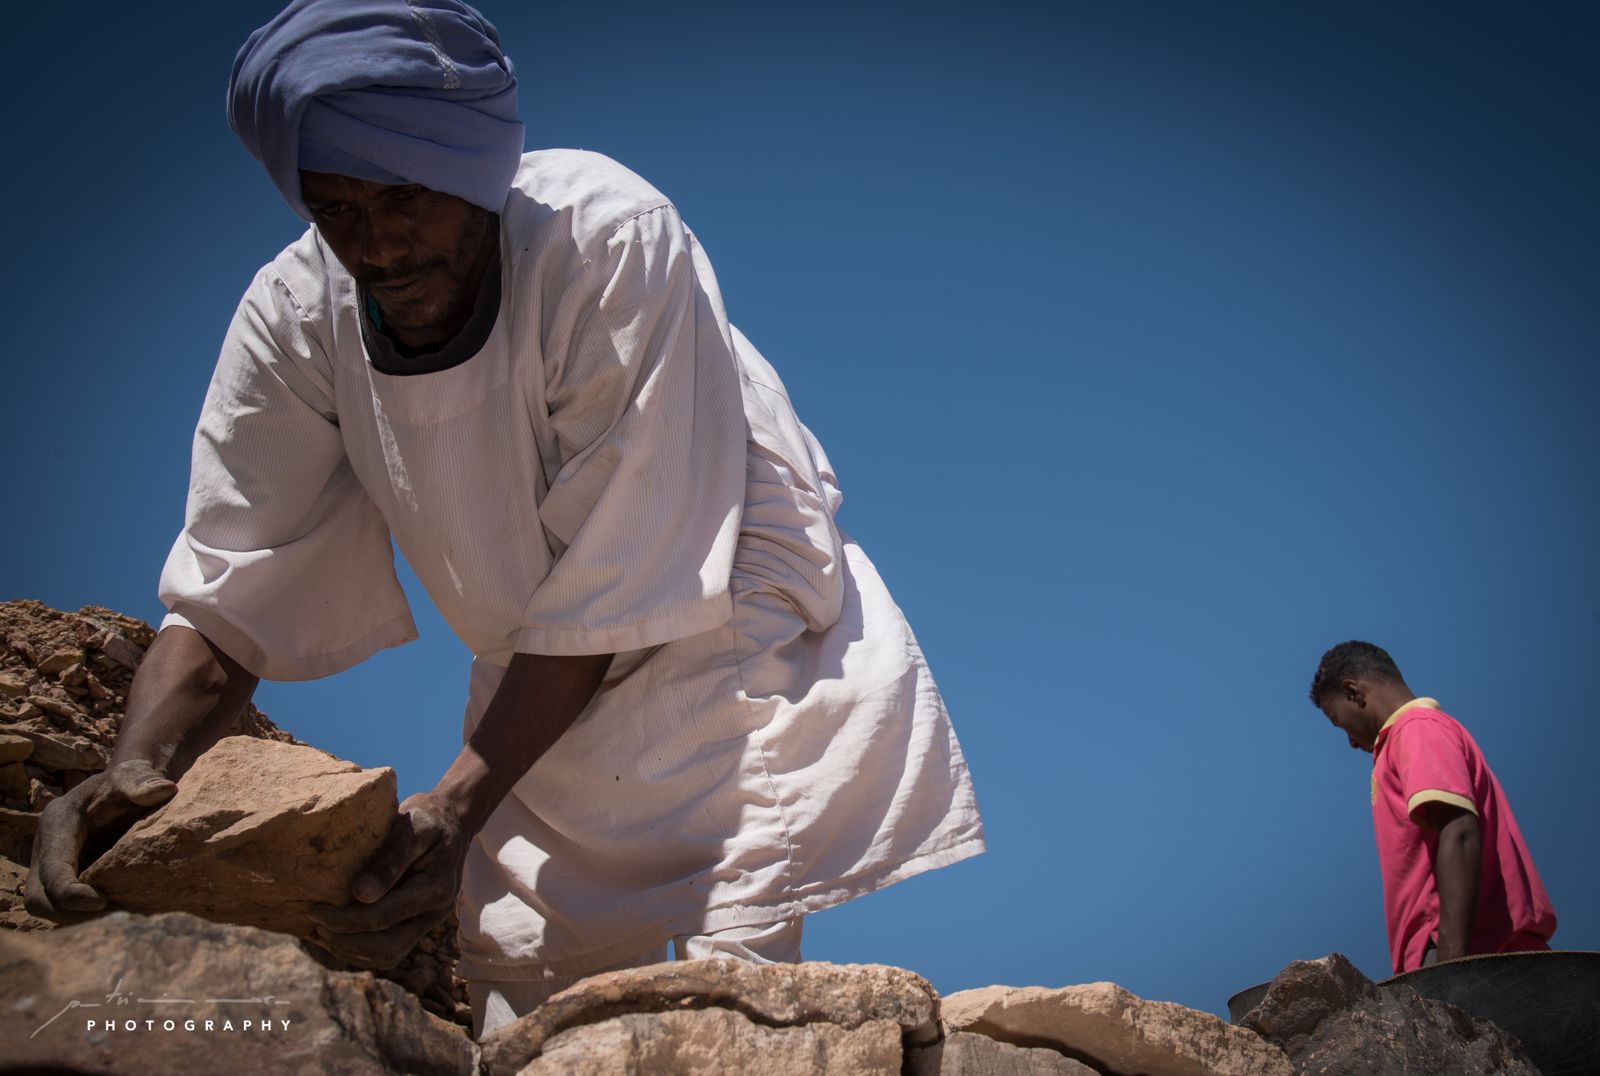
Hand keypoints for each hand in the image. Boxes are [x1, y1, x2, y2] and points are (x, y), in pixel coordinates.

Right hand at [25, 759, 176, 922]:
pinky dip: (89, 916)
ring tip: (122, 917)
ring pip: (51, 907)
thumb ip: (142, 782)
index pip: (51, 871)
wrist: (127, 789)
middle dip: (69, 914)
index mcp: (57, 826)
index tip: (101, 902)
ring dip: (80, 920)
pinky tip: (123, 912)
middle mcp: (48, 851)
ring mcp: (55, 867)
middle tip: (114, 916)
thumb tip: (164, 790)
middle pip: (39, 898)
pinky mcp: (70, 878)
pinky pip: (67, 907)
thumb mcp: (132, 775)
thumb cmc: (128, 782)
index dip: (69, 893)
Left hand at [306, 791, 467, 969]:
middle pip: (387, 948)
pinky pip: (389, 950)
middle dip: (346, 942)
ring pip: (388, 956)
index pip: (384, 918)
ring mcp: (428, 920)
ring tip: (321, 932)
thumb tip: (360, 895)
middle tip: (316, 925)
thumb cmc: (428, 818)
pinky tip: (338, 933)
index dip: (345, 920)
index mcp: (436, 888)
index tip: (315, 910)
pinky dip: (360, 949)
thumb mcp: (412, 827)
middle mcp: (435, 911)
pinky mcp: (418, 923)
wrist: (452, 820)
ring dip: (351, 951)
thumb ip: (390, 859)